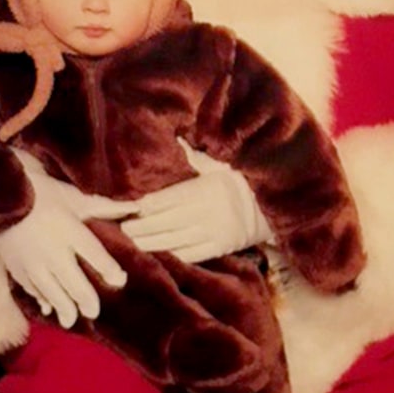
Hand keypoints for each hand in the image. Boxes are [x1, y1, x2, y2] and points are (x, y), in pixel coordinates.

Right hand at [0, 169, 137, 327]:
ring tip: (72, 320)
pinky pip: (33, 290)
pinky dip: (42, 300)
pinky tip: (48, 308)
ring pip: (54, 293)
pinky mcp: (18, 268)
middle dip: (87, 300)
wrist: (0, 196)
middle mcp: (55, 252)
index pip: (95, 256)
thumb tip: (136, 207)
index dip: (109, 270)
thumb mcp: (74, 198)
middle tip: (94, 311)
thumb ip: (105, 207)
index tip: (120, 280)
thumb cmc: (42, 193)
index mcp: (71, 232)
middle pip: (75, 284)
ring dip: (65, 308)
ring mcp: (35, 264)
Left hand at [121, 166, 272, 262]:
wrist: (270, 206)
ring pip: (174, 241)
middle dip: (142, 226)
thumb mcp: (219, 165)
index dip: (147, 205)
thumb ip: (195, 156)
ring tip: (133, 241)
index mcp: (207, 188)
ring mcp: (214, 232)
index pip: (169, 198)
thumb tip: (176, 138)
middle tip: (123, 227)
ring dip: (151, 243)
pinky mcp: (219, 249)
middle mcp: (209, 211)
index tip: (131, 207)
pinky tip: (157, 253)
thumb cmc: (239, 181)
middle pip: (166, 222)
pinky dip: (171, 254)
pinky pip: (189, 254)